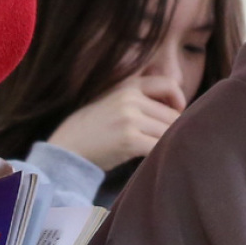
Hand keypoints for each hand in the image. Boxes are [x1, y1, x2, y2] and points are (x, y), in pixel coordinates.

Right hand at [47, 74, 188, 171]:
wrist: (66, 149)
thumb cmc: (92, 128)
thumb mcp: (112, 100)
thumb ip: (138, 97)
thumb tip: (176, 106)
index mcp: (128, 86)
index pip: (170, 85)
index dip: (179, 101)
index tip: (175, 115)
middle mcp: (130, 98)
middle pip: (172, 114)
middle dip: (173, 129)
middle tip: (164, 140)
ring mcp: (130, 119)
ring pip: (168, 131)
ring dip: (167, 144)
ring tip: (156, 150)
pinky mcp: (129, 140)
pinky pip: (159, 146)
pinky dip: (161, 154)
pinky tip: (153, 159)